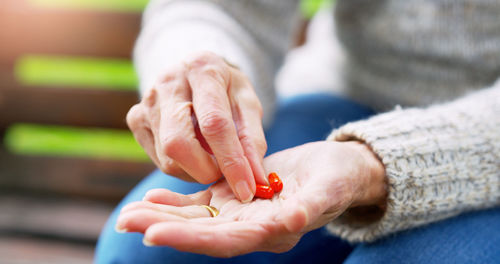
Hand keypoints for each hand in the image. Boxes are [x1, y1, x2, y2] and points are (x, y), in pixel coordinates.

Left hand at [115, 141, 385, 256]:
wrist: (337, 170)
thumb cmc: (338, 179)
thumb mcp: (328, 189)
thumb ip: (309, 207)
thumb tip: (289, 222)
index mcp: (273, 231)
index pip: (225, 241)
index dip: (190, 239)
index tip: (154, 234)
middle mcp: (251, 229)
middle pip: (202, 233)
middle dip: (163, 229)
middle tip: (125, 222)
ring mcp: (240, 215)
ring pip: (196, 220)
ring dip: (162, 217)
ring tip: (128, 214)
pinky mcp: (235, 198)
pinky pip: (202, 204)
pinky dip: (177, 203)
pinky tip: (153, 195)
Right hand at [126, 51, 267, 201]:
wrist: (196, 75)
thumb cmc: (226, 90)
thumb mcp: (248, 105)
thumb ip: (253, 141)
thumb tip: (257, 182)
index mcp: (202, 69)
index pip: (214, 123)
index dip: (231, 161)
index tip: (247, 190)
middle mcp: (168, 82)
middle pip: (179, 144)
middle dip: (206, 171)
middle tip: (225, 174)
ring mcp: (146, 101)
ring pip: (169, 159)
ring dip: (197, 171)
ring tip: (212, 157)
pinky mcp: (136, 120)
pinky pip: (160, 161)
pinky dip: (183, 168)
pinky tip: (195, 153)